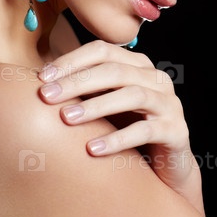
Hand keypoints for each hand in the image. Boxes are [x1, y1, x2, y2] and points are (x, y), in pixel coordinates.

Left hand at [38, 40, 203, 213]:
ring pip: (133, 95)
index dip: (72, 60)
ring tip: (66, 119)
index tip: (42, 77)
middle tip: (47, 96)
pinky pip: (146, 131)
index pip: (103, 51)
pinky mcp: (176, 131)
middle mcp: (156, 79)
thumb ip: (85, 90)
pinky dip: (117, 139)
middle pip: (115, 70)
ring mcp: (169, 103)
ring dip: (97, 105)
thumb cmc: (129, 129)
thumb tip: (40, 80)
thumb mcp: (107, 105)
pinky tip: (92, 149)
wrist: (167, 166)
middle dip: (78, 81)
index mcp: (139, 66)